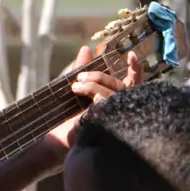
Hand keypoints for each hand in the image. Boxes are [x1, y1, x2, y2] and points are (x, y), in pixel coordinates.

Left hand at [42, 45, 142, 166]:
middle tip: (80, 76)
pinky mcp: (108, 124)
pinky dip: (95, 93)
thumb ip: (82, 69)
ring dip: (94, 84)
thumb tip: (87, 49)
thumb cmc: (65, 118)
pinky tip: (81, 92)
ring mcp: (117, 119)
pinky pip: (107, 103)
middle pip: (122, 86)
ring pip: (114, 93)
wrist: (54, 141)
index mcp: (117, 102)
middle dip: (101, 77)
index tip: (130, 54)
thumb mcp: (75, 89)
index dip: (135, 69)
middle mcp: (122, 111)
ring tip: (75, 86)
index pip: (134, 84)